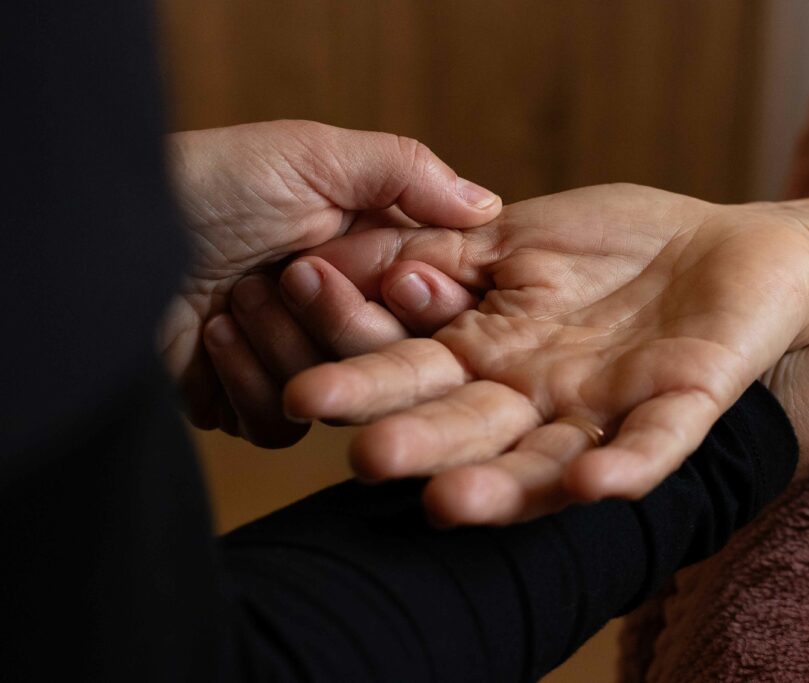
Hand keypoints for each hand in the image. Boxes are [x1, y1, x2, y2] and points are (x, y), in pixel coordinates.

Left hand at [158, 120, 500, 445]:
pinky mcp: (249, 407)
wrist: (104, 232)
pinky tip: (211, 337)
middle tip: (289, 274)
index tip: (395, 279)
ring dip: (282, 347)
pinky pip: (280, 430)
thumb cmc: (209, 183)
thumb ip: (408, 173)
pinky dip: (245, 383)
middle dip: (338, 318)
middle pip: (393, 363)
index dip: (419, 301)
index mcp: (369, 262)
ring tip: (233, 297)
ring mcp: (296, 366)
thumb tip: (490, 207)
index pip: (433, 306)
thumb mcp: (313, 156)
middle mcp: (341, 317)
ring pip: (340, 402)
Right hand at [268, 184, 808, 521]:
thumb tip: (348, 261)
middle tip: (365, 459)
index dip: (366, 384)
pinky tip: (592, 483)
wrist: (730, 244)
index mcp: (495, 350)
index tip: (304, 393)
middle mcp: (540, 394)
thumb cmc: (619, 239)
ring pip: (548, 460)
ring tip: (449, 504)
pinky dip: (623, 466)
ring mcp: (610, 408)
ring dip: (504, 486)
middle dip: (421, 443)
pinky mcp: (684, 406)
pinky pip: (653, 446)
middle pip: (472, 429)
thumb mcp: (519, 234)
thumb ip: (445, 253)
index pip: (419, 373)